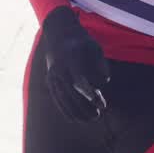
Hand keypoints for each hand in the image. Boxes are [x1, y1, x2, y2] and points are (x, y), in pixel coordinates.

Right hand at [41, 7, 110, 121]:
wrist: (58, 33)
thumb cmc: (82, 40)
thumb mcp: (95, 47)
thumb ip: (101, 64)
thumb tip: (104, 83)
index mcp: (71, 58)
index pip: (81, 80)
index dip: (91, 94)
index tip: (101, 104)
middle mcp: (59, 68)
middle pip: (72, 92)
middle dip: (86, 106)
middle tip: (99, 114)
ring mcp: (52, 74)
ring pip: (63, 98)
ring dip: (77, 111)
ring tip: (91, 119)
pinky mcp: (49, 80)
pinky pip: (56, 98)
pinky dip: (65, 109)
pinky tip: (74, 119)